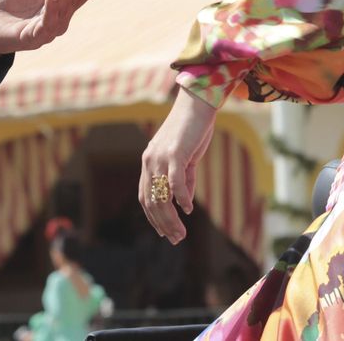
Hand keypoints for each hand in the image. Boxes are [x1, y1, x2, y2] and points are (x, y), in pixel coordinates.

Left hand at [140, 86, 218, 244]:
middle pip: (152, 201)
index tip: (165, 232)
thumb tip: (185, 205)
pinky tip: (188, 209)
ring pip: (161, 195)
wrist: (197, 104)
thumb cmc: (193, 130)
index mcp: (149, 162)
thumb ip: (184, 180)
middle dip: (163, 223)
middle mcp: (150, 161)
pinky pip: (175, 182)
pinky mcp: (175, 153)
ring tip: (181, 232)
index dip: (153, 217)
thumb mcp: (186, 158)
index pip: (146, 197)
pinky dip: (181, 198)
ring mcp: (160, 157)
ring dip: (171, 218)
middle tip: (176, 238)